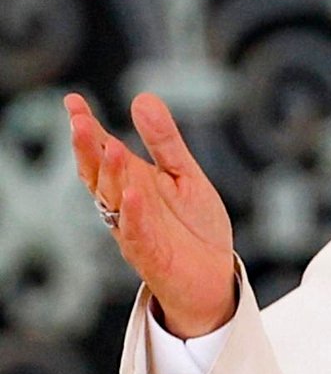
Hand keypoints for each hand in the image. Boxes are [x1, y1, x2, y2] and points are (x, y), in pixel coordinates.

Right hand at [65, 92, 236, 337]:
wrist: (213, 276)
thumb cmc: (194, 226)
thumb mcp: (184, 174)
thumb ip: (164, 141)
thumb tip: (141, 97)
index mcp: (131, 182)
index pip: (102, 152)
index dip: (87, 128)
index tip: (73, 101)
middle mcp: (125, 206)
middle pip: (99, 175)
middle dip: (89, 149)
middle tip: (81, 121)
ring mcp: (134, 230)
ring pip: (115, 202)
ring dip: (112, 176)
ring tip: (113, 148)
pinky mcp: (150, 256)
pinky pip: (137, 233)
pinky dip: (135, 214)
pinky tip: (135, 193)